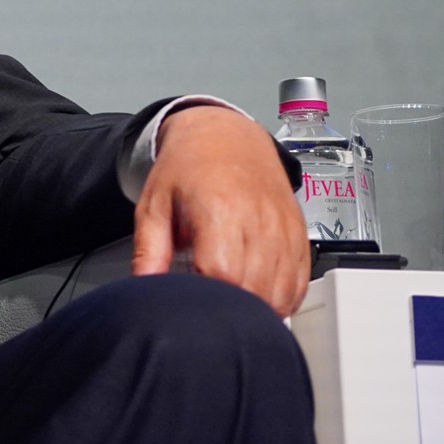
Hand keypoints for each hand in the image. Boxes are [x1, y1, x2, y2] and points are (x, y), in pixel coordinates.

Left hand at [132, 105, 308, 316]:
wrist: (226, 136)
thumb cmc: (188, 167)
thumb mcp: (154, 204)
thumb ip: (147, 250)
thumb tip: (143, 287)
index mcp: (220, 210)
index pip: (222, 274)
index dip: (207, 296)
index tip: (191, 297)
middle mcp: (259, 221)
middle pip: (254, 290)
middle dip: (229, 306)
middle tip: (207, 300)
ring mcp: (284, 230)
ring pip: (280, 293)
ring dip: (256, 307)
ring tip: (229, 296)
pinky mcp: (300, 236)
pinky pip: (298, 285)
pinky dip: (280, 299)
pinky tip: (256, 293)